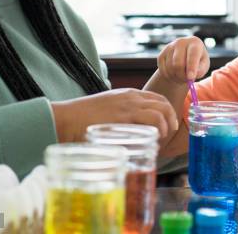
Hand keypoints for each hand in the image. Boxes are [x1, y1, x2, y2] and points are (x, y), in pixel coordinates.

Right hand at [51, 88, 177, 142]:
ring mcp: (129, 106)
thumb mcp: (108, 111)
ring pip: (162, 112)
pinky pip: (153, 120)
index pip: (158, 99)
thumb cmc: (83, 120)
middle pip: (164, 104)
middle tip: (167, 135)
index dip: (167, 113)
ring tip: (159, 141)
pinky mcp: (125, 117)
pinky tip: (152, 143)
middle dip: (171, 120)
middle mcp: (132, 97)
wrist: (65, 119)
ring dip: (166, 128)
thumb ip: (123, 117)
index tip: (167, 127)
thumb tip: (134, 133)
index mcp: (128, 94)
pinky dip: (159, 132)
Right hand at [157, 36, 209, 83]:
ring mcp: (169, 47)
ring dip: (176, 77)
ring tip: (183, 77)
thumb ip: (201, 70)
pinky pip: (162, 70)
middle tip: (187, 81)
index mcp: (194, 43)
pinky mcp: (161, 55)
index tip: (191, 77)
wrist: (185, 57)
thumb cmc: (198, 62)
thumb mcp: (204, 65)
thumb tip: (191, 75)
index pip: (192, 55)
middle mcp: (181, 42)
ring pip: (170, 68)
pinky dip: (169, 76)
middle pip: (178, 63)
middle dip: (182, 76)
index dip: (191, 67)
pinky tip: (175, 75)